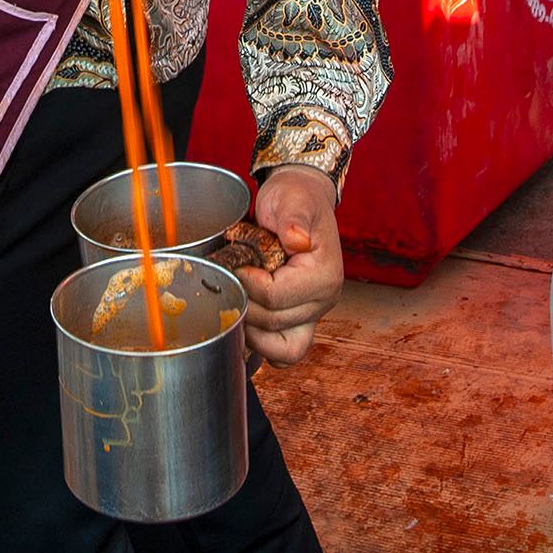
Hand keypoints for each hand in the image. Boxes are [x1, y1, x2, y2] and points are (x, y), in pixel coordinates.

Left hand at [239, 167, 343, 365]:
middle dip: (242, 302)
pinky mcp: (300, 320)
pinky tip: (245, 325)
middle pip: (272, 323)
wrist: (301, 199)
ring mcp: (313, 314)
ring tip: (234, 303)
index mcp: (324, 275)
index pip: (275, 297)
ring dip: (250, 332)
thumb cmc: (295, 198)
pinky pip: (285, 353)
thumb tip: (298, 239)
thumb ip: (293, 219)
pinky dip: (263, 346)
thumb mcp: (292, 199)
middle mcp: (323, 300)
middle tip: (229, 279)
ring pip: (281, 348)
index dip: (246, 284)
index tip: (236, 263)